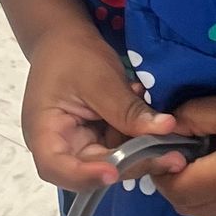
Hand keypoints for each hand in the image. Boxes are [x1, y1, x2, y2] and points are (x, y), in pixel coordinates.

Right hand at [21, 30, 185, 190]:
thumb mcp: (100, 79)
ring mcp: (81, 145)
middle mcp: (60, 146)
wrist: (66, 39)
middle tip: (171, 157)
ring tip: (170, 136)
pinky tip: (154, 119)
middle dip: (132, 166)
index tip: (114, 172)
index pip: (57, 167)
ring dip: (143, 153)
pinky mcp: (98, 139)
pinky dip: (139, 137)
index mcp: (44, 132)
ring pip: (113, 163)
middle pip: (91, 170)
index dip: (85, 176)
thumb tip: (165, 129)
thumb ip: (127, 109)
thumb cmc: (73, 55)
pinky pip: (121, 148)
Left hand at [154, 87, 215, 215]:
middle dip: (173, 175)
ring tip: (208, 155)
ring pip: (199, 211)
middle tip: (187, 143)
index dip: (161, 162)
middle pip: (180, 202)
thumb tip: (165, 127)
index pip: (169, 184)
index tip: (172, 137)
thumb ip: (195, 116)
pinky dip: (212, 197)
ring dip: (192, 187)